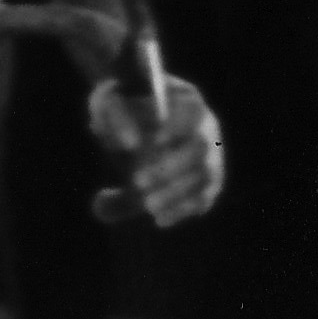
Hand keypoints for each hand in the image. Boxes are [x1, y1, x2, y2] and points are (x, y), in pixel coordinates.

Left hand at [92, 69, 228, 227]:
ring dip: (177, 193)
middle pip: (201, 148)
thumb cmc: (118, 111)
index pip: (193, 111)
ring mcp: (209, 154)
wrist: (126, 128)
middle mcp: (205, 127)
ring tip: (146, 205)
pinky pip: (204, 197)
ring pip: (206, 176)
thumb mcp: (108, 105)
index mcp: (186, 99)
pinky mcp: (204, 181)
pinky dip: (182, 209)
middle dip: (170, 167)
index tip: (154, 142)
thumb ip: (116, 118)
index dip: (177, 127)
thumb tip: (131, 145)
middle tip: (136, 181)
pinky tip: (159, 219)